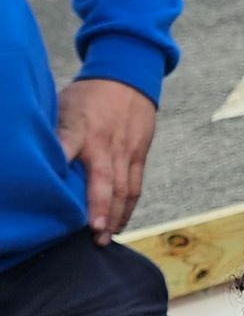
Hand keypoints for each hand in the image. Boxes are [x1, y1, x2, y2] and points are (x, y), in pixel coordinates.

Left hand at [55, 77, 157, 240]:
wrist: (129, 78)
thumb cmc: (88, 96)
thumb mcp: (62, 105)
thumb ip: (53, 133)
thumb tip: (33, 159)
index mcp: (80, 128)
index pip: (67, 146)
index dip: (60, 163)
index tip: (53, 190)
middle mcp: (104, 143)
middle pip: (104, 179)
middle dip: (100, 208)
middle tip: (93, 233)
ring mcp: (125, 150)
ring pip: (123, 188)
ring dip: (116, 215)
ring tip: (105, 238)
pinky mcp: (139, 155)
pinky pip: (135, 186)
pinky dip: (128, 207)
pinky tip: (119, 224)